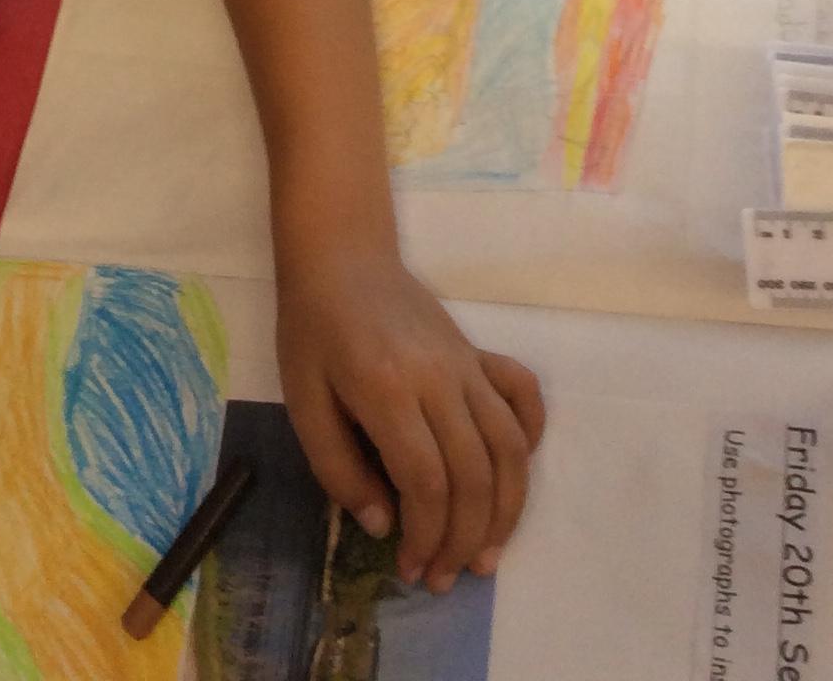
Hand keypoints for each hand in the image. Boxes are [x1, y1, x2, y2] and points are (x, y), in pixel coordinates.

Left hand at [277, 253, 543, 589]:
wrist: (341, 257)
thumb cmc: (312, 330)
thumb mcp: (302, 401)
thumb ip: (338, 468)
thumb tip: (383, 524)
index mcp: (388, 391)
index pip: (428, 482)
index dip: (426, 536)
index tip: (410, 568)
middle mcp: (440, 379)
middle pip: (474, 475)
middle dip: (464, 539)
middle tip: (444, 576)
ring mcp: (467, 364)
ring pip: (510, 447)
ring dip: (506, 509)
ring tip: (488, 553)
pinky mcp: (479, 353)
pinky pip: (522, 396)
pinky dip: (530, 437)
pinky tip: (513, 474)